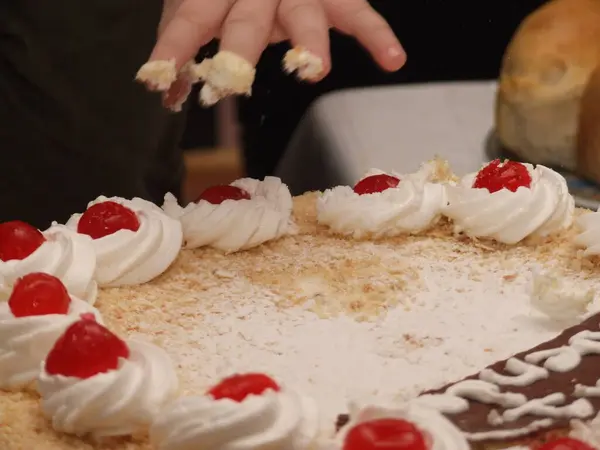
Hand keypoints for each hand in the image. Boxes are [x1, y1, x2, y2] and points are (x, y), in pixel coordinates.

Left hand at [151, 0, 405, 79]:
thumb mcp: (197, 2)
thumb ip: (181, 43)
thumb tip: (166, 95)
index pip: (190, 18)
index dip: (174, 47)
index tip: (158, 82)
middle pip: (246, 20)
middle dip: (238, 52)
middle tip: (228, 84)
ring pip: (304, 14)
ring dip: (309, 41)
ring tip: (313, 69)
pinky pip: (357, 12)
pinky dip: (376, 34)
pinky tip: (392, 59)